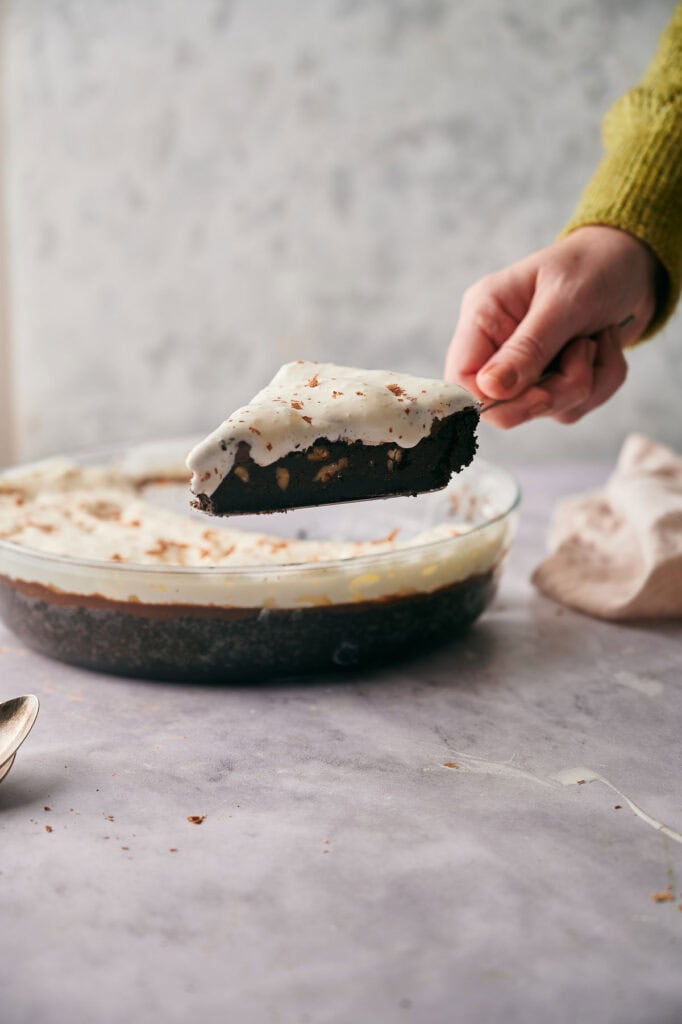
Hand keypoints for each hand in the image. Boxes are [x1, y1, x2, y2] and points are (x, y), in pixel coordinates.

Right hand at [444, 226, 660, 426]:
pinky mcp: (554, 380)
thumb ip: (528, 347)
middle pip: (504, 407)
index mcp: (483, 317)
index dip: (492, 401)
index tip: (539, 394)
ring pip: (546, 409)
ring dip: (587, 382)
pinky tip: (606, 346)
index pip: (461, 380)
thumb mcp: (564, 300)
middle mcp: (498, 346)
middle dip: (555, 391)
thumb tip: (490, 389)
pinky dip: (602, 381)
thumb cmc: (595, 265)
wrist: (634, 261)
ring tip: (598, 338)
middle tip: (583, 354)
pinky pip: (573, 406)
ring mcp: (526, 368)